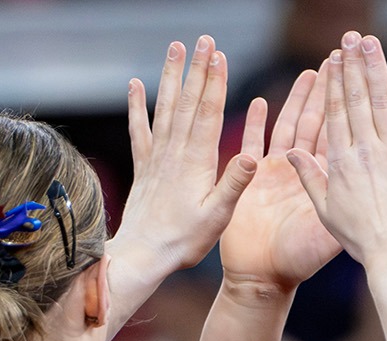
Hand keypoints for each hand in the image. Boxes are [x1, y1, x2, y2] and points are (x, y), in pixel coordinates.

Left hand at [109, 37, 257, 281]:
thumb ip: (234, 184)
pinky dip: (136, 106)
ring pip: (164, 108)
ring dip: (170, 76)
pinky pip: (139, 129)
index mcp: (196, 161)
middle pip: (187, 102)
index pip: (207, 112)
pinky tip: (134, 85)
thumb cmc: (185, 241)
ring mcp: (156, 157)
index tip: (219, 55)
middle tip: (203, 39)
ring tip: (174, 48)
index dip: (214, 82)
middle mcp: (174, 152)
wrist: (143, 255)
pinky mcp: (143, 166)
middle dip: (196, 69)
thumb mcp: (218, 217)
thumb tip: (251, 154)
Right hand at [219, 61, 341, 291]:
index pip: (345, 126)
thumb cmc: (298, 261)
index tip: (363, 71)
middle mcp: (304, 170)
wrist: (265, 280)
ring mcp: (276, 172)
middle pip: (322, 117)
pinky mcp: (250, 180)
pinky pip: (251, 145)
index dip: (352, 96)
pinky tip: (260, 103)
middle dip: (334, 84)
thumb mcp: (329, 228)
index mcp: (329, 176)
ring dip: (301, 97)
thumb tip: (374, 178)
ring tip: (313, 71)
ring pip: (291, 124)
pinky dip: (255, 125)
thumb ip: (344, 198)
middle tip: (346, 53)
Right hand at [286, 33, 386, 266]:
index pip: (335, 112)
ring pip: (383, 100)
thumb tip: (290, 152)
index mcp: (340, 162)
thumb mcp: (326, 212)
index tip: (334, 58)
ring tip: (371, 43)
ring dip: (376, 68)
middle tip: (352, 38)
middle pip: (356, 98)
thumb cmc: (361, 241)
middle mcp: (365, 150)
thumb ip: (310, 178)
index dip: (334, 81)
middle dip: (353, 65)